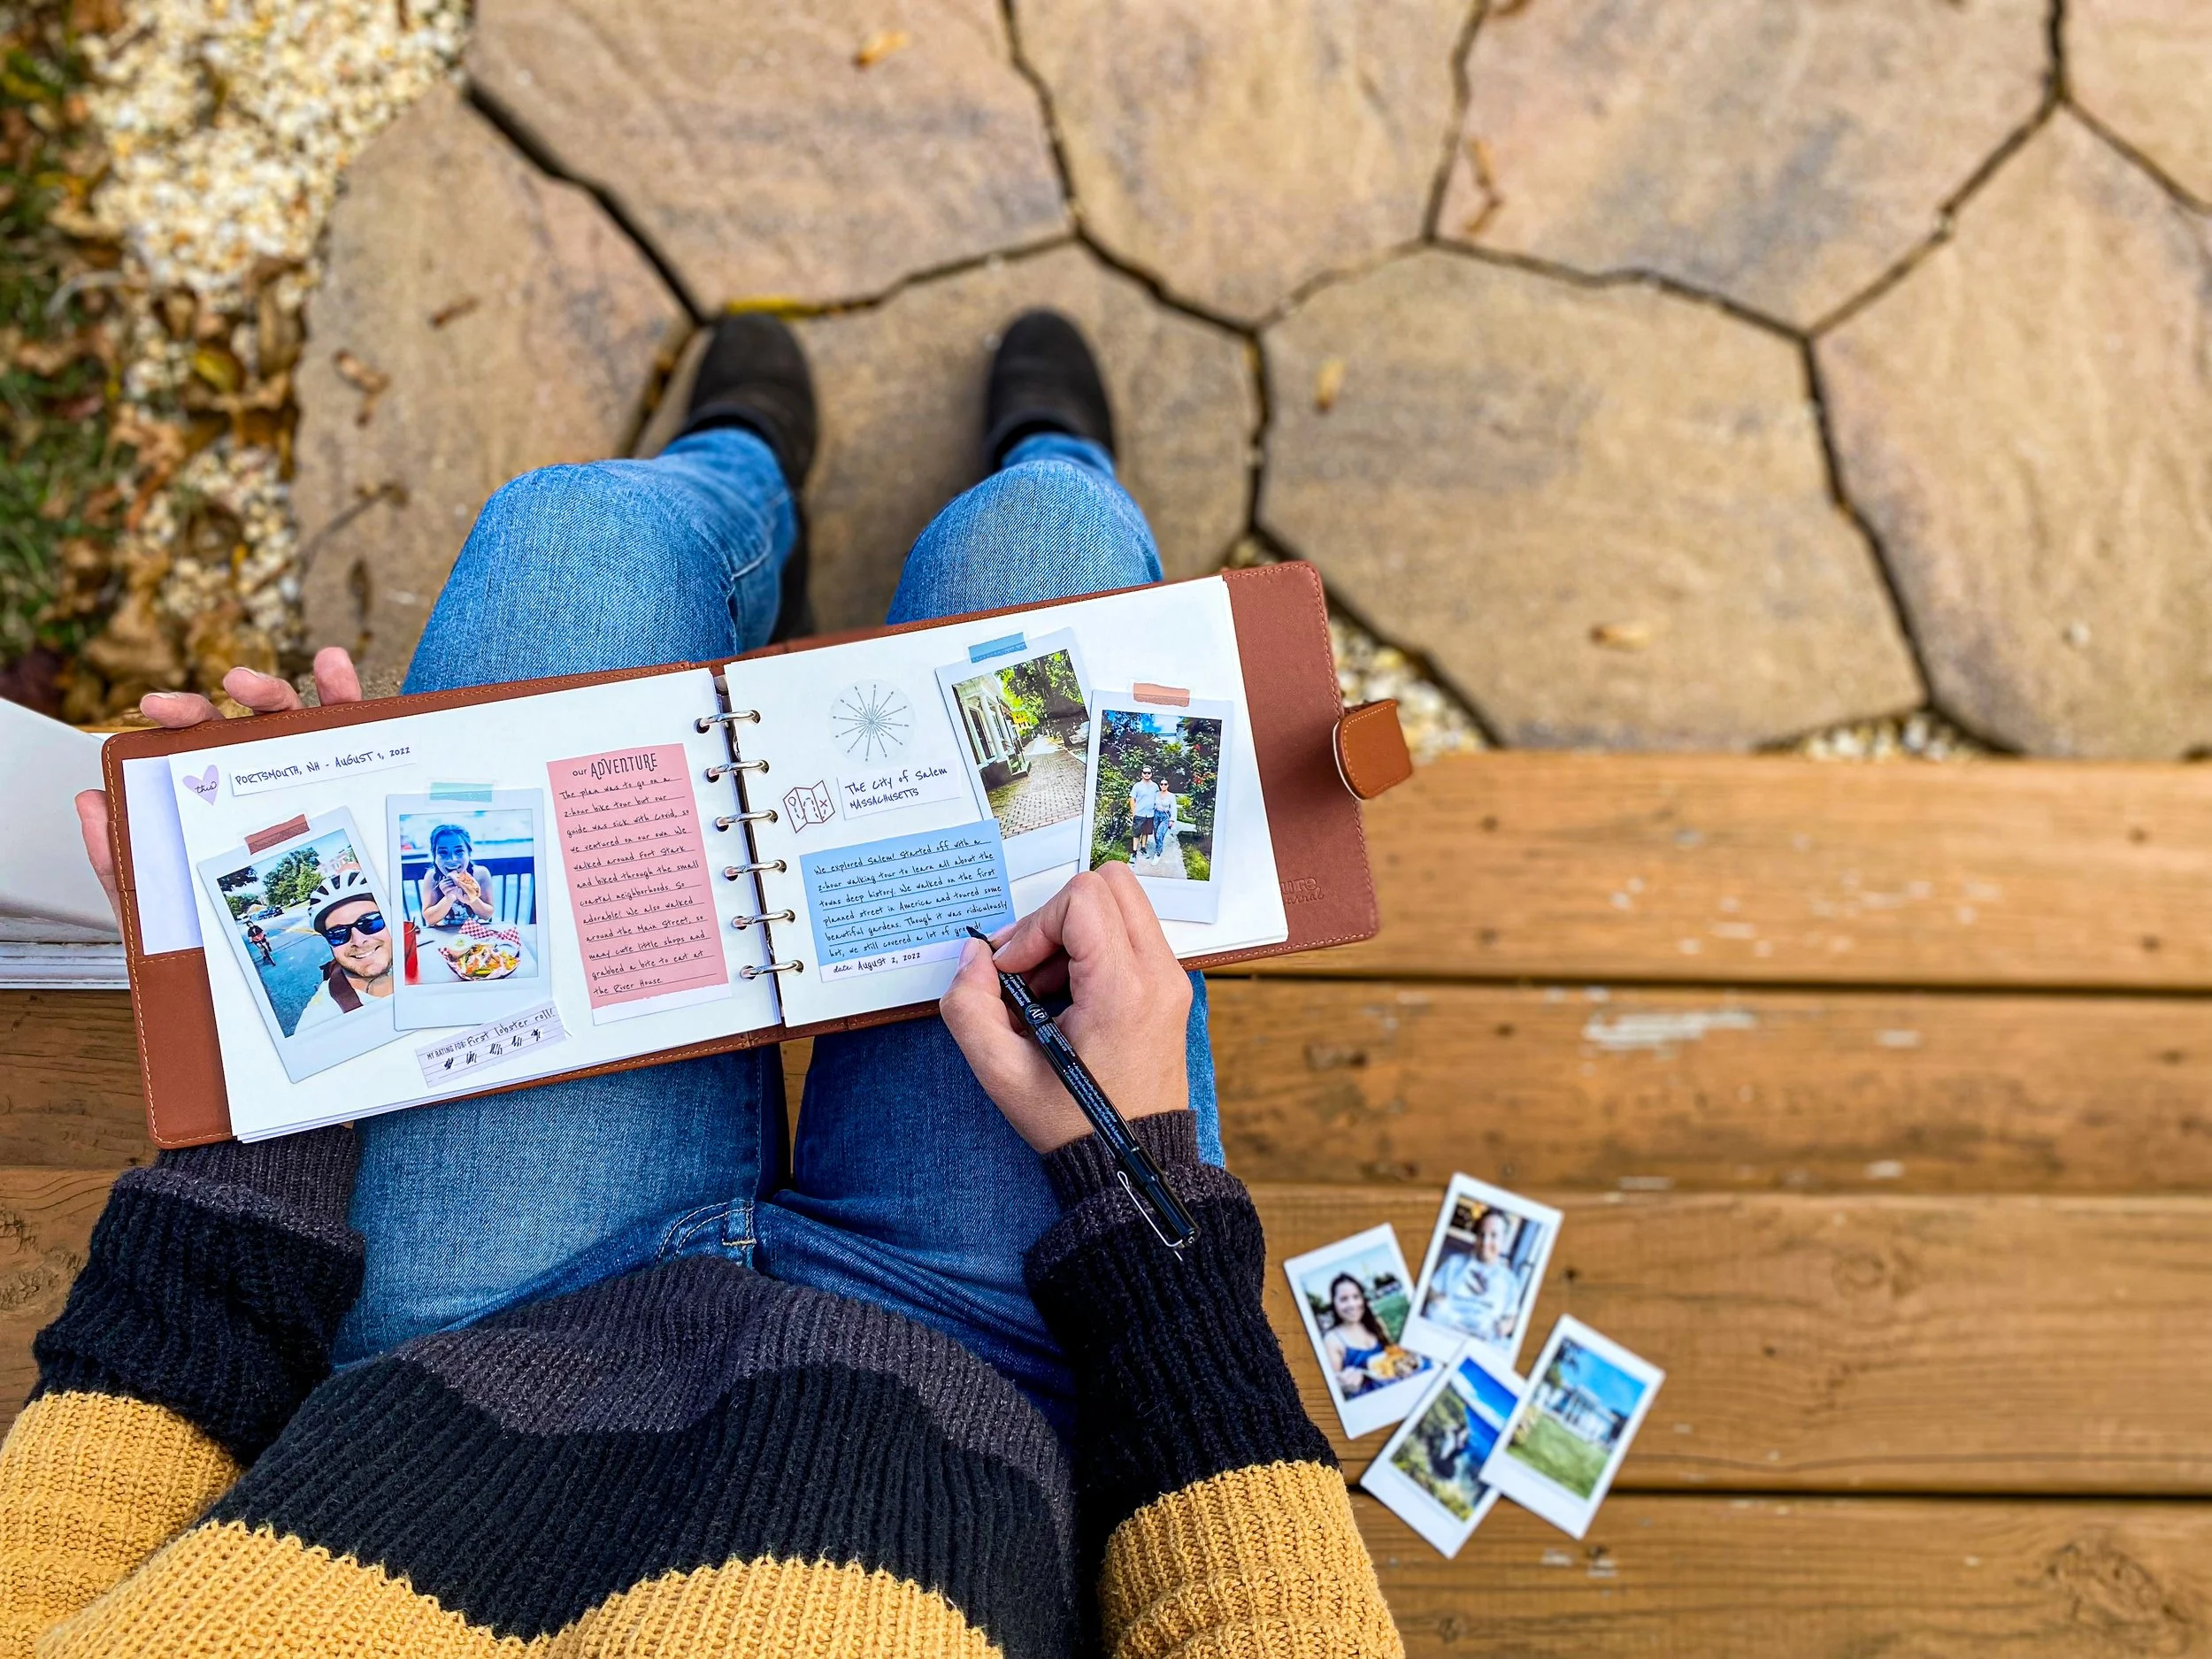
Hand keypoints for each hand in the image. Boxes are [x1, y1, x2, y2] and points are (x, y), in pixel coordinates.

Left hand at [73, 649, 364, 931]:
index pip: (199, 748)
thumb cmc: (219, 944)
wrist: (267, 990)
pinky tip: (334, 671)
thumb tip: (92, 803)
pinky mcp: (358, 781)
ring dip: (275, 691)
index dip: (179, 720)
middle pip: (244, 725)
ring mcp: (312, 778)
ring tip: (248, 684)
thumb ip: (118, 862)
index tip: (154, 709)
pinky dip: (345, 692)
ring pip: (297, 719)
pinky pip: (356, 733)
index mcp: (221, 801)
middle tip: (193, 706)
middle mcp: (265, 781)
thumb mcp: (159, 909)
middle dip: (214, 703)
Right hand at [940, 862, 1191, 1152]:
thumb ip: (969, 1006)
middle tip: (1028, 968)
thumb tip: (975, 956)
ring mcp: (1170, 979)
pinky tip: (1067, 999)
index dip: (1033, 926)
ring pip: (1121, 904)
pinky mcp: (1169, 986)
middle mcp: (1159, 975)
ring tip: (1045, 991)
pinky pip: (1129, 934)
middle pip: (1110, 884)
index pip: (1083, 899)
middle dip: (1055, 917)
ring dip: (1073, 933)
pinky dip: (1091, 949)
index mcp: (1124, 991)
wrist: (1130, 1163)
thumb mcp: (1002, 1073)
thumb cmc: (1075, 1123)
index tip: (1013, 972)